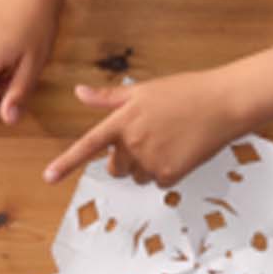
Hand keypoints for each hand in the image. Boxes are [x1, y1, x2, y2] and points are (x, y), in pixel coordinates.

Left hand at [42, 73, 247, 185]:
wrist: (224, 103)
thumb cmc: (186, 92)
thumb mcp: (143, 90)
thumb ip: (108, 98)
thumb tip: (79, 92)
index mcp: (124, 121)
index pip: (88, 145)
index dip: (66, 163)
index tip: (48, 177)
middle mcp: (134, 143)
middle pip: (115, 168)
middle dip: (125, 160)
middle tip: (147, 140)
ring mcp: (152, 160)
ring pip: (138, 176)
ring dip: (147, 166)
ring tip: (169, 141)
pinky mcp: (171, 173)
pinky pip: (159, 183)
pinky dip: (167, 172)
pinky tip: (180, 151)